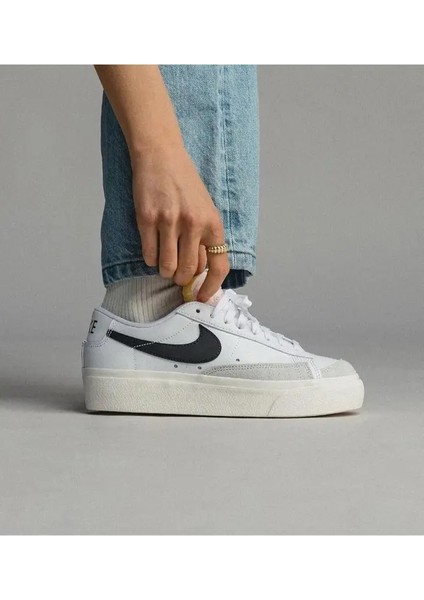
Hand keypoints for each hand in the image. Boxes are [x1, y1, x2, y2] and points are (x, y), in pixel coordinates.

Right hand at [131, 144, 229, 300]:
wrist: (161, 155)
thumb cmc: (185, 183)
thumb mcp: (205, 209)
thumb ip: (205, 238)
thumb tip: (200, 272)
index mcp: (212, 223)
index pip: (218, 266)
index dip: (211, 287)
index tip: (202, 297)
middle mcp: (193, 224)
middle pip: (189, 271)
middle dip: (182, 279)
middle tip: (177, 274)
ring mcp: (169, 222)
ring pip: (167, 267)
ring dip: (165, 271)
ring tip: (164, 261)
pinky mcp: (147, 219)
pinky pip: (149, 254)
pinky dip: (150, 259)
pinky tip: (153, 249)